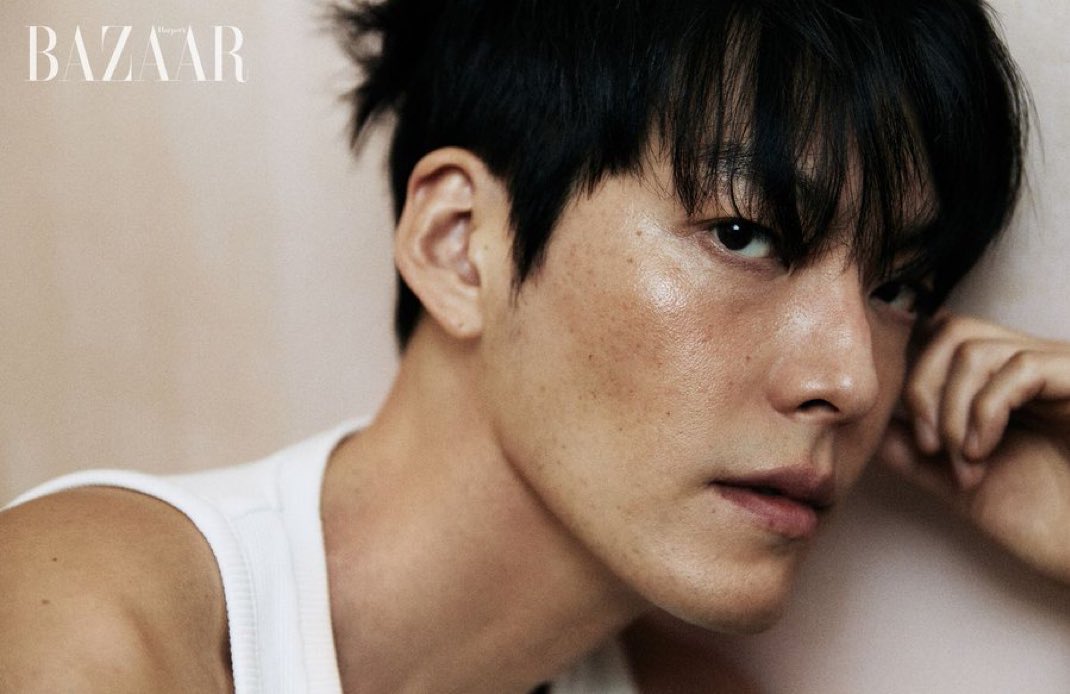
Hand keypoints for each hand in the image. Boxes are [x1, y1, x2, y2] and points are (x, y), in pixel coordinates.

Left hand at [876, 313, 1069, 584]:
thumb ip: (914, 453)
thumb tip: (869, 424)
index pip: (941, 335)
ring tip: (963, 461)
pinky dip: (985, 412)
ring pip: (972, 347)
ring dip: (950, 410)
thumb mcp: (960, 481)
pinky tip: (984, 453)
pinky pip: (1018, 369)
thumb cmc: (1044, 522)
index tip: (911, 429)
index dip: (912, 371)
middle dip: (921, 388)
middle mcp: (1030, 368)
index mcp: (1001, 384)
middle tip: (930, 448)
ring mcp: (1057, 372)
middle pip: (949, 330)